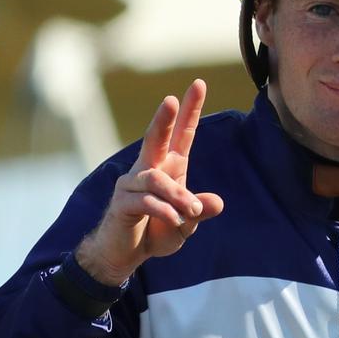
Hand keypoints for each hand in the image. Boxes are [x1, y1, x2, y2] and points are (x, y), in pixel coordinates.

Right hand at [76, 79, 224, 285]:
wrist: (124, 254)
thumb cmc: (156, 232)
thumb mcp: (185, 223)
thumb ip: (198, 211)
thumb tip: (217, 202)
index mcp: (168, 168)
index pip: (181, 134)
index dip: (190, 110)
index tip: (199, 83)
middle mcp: (149, 169)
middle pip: (156, 139)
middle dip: (164, 119)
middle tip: (171, 99)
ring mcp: (132, 183)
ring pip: (157, 180)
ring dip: (177, 196)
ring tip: (189, 212)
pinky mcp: (122, 202)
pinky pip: (145, 201)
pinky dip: (164, 211)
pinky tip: (174, 221)